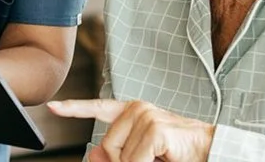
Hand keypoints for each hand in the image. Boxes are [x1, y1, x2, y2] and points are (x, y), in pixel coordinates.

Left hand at [48, 99, 213, 161]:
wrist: (211, 151)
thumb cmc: (177, 153)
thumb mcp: (142, 156)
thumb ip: (116, 155)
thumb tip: (92, 152)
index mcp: (132, 113)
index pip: (98, 108)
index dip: (74, 108)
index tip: (53, 107)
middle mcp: (137, 109)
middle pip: (106, 145)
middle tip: (148, 160)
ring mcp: (146, 115)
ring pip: (119, 156)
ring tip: (160, 158)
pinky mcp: (155, 128)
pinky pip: (135, 160)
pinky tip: (163, 159)